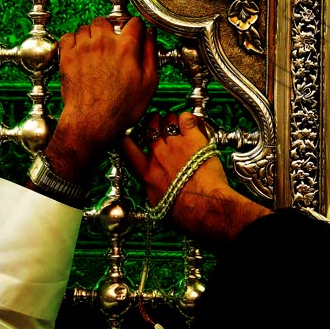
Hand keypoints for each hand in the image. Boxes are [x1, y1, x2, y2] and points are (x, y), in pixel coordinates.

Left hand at [44, 16, 157, 182]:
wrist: (92, 122)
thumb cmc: (120, 109)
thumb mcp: (148, 84)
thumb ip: (150, 55)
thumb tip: (150, 36)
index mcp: (126, 48)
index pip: (133, 22)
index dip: (135, 27)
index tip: (133, 33)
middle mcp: (104, 42)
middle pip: (106, 21)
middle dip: (110, 29)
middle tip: (112, 44)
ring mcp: (83, 48)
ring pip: (86, 27)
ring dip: (91, 35)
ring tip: (95, 50)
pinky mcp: (67, 56)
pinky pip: (69, 36)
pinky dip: (74, 41)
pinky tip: (80, 52)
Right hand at [121, 111, 271, 243]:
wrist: (203, 206)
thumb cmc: (184, 211)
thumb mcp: (157, 204)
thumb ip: (152, 190)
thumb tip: (153, 190)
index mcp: (146, 172)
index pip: (126, 147)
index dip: (126, 136)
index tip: (128, 132)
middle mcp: (158, 155)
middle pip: (150, 128)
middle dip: (153, 123)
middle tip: (157, 123)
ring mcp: (175, 145)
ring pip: (168, 121)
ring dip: (171, 120)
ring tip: (176, 122)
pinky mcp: (193, 140)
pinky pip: (187, 119)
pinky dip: (188, 117)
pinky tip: (191, 120)